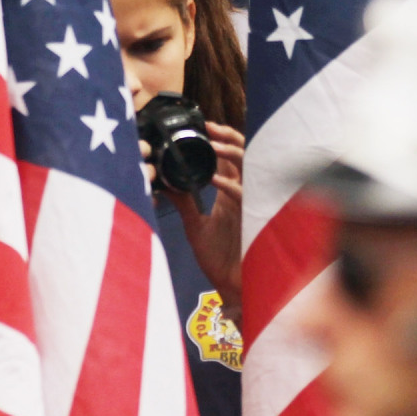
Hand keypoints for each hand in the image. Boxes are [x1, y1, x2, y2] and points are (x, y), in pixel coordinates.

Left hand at [170, 122, 245, 312]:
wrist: (233, 289)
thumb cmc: (218, 259)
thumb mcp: (194, 226)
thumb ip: (184, 203)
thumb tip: (164, 183)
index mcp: (230, 194)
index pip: (230, 158)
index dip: (221, 139)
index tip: (203, 126)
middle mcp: (243, 196)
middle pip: (244, 156)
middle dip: (229, 138)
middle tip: (209, 127)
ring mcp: (249, 205)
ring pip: (249, 169)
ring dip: (232, 154)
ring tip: (214, 144)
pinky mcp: (251, 220)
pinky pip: (244, 196)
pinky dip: (229, 185)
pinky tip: (214, 180)